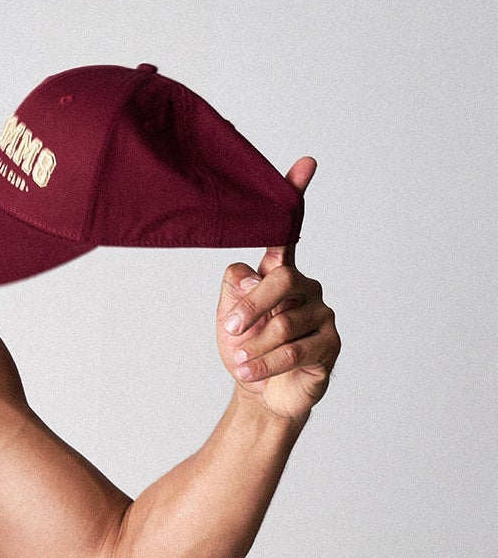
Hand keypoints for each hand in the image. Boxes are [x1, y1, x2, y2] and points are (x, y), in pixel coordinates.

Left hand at [217, 158, 339, 420]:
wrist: (261, 394)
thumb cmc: (245, 350)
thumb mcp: (227, 319)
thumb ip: (234, 290)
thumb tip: (246, 273)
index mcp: (281, 273)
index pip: (289, 231)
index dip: (297, 196)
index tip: (306, 163)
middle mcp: (306, 287)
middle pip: (282, 280)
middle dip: (251, 306)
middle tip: (229, 329)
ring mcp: (322, 314)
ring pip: (284, 322)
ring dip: (253, 345)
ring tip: (238, 361)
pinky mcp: (330, 344)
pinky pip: (294, 348)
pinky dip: (265, 363)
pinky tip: (248, 371)